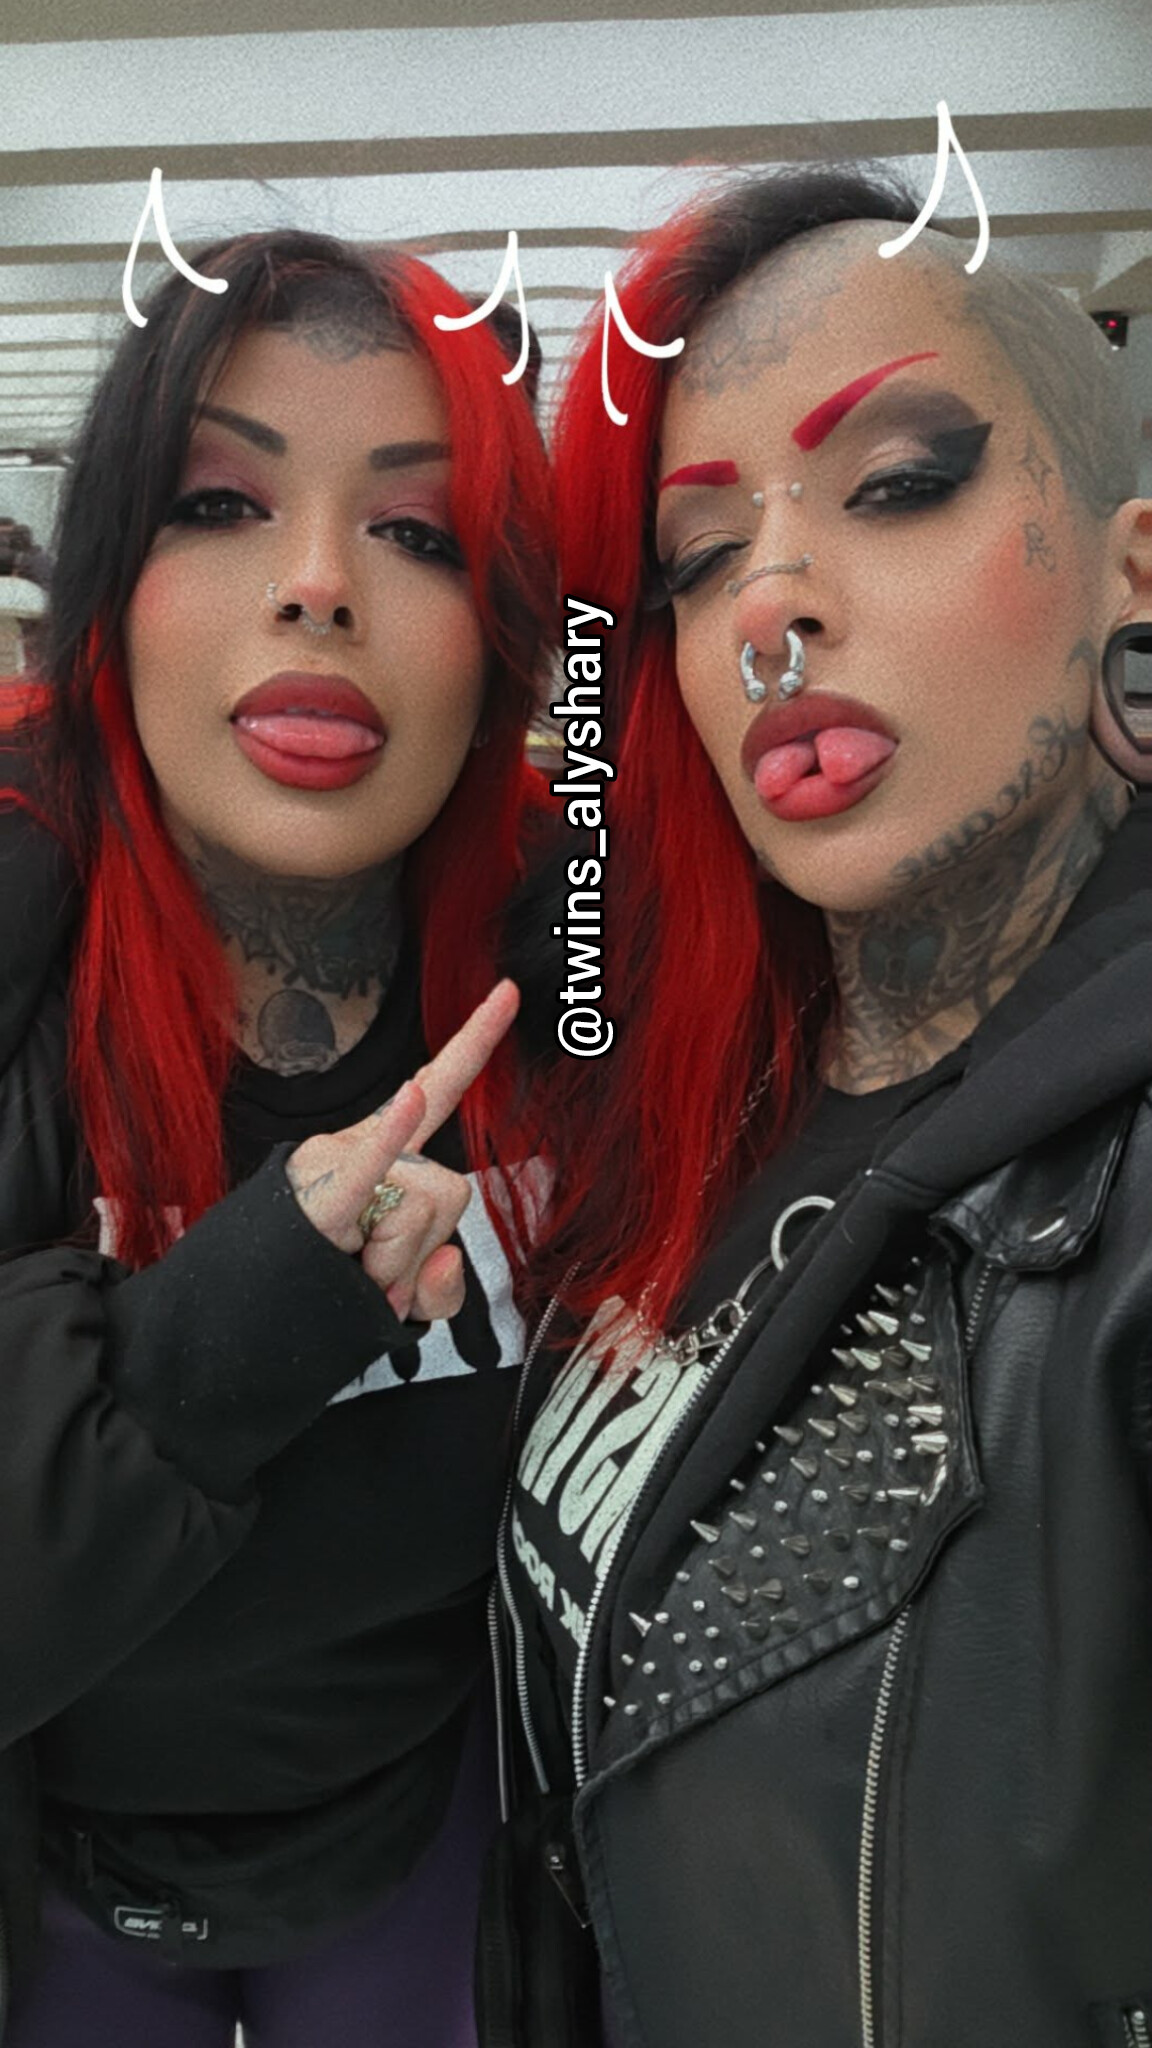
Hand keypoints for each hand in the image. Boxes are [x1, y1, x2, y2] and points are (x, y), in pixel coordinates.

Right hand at [284, 980, 518, 1322]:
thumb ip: (439, 1285)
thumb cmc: (319, 1295)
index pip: (438, 1091)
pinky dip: (388, 1139)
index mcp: (380, 1155)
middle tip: (377, 1281)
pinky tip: (411, 1099)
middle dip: (426, 1252)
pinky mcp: (315, 1199)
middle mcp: (355, 1146)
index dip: (474, 1042)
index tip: (508, 992)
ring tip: (354, 1281)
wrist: (234, 1322)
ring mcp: (331, 1167)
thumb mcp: (395, 1295)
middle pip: (448, 1193)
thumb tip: (449, 1258)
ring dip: (397, 1270)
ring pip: (420, 1211)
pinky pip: (366, 1168)